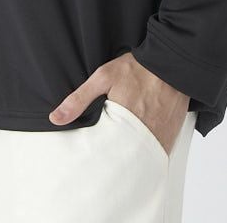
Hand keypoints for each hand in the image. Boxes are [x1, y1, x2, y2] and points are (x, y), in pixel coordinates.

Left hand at [49, 52, 190, 155]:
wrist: (170, 62)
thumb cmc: (137, 68)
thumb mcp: (103, 77)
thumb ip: (79, 98)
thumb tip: (55, 118)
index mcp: (122, 121)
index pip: (102, 152)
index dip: (95, 157)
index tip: (89, 160)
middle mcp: (141, 133)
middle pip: (122, 159)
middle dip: (112, 162)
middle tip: (103, 164)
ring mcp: (158, 137)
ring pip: (140, 158)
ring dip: (131, 159)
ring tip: (121, 158)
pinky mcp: (170, 136)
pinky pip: (156, 152)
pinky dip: (147, 152)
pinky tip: (140, 149)